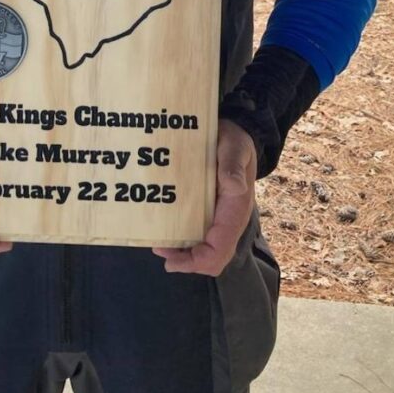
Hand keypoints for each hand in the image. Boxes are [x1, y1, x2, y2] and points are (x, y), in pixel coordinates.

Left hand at [152, 119, 256, 275]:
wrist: (233, 132)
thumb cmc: (234, 141)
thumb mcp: (236, 147)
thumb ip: (233, 164)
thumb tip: (233, 186)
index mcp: (236, 209)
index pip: (220, 248)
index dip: (198, 260)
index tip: (172, 260)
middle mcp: (227, 219)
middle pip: (211, 256)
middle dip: (185, 260)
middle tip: (158, 248)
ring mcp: (217, 216)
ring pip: (202, 248)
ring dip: (180, 251)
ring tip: (157, 242)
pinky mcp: (207, 209)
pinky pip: (195, 233)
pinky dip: (180, 237)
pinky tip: (163, 229)